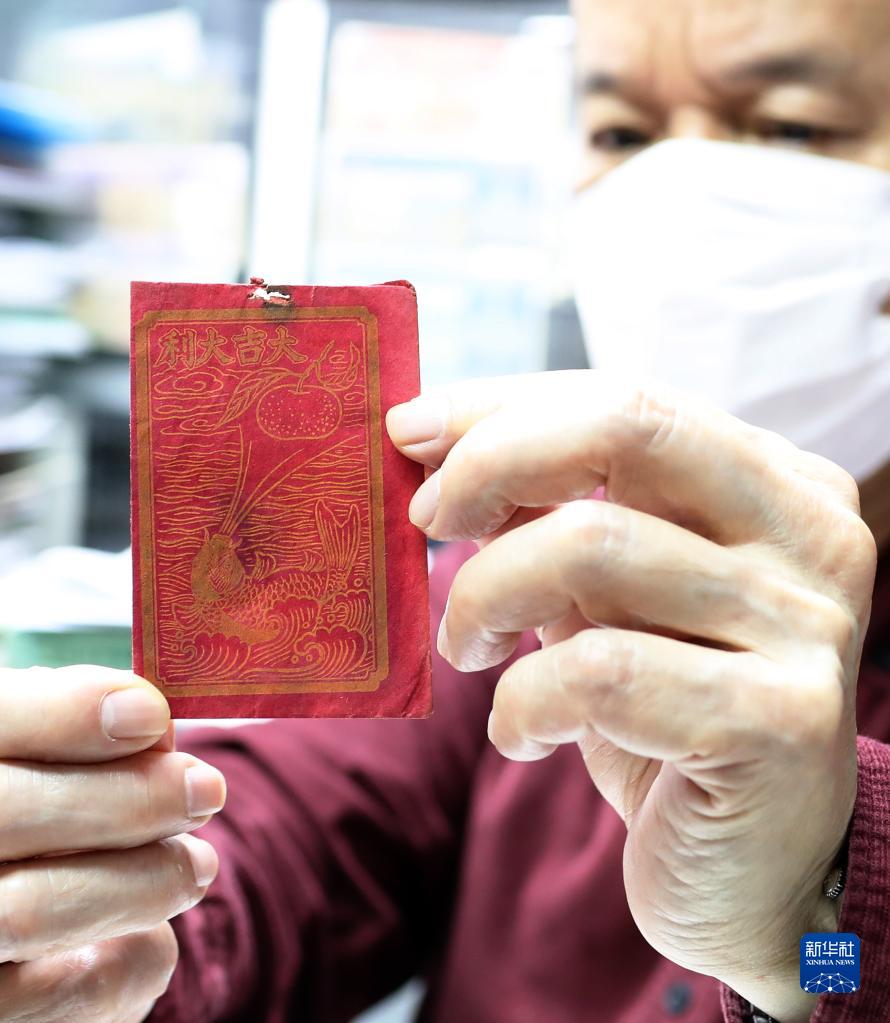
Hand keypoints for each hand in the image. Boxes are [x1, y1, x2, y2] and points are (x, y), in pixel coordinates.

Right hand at [0, 665, 225, 1022]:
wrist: (24, 954)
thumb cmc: (48, 830)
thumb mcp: (57, 766)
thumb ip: (89, 740)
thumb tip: (155, 728)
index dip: (66, 712)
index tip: (152, 716)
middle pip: (9, 811)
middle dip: (128, 799)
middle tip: (206, 790)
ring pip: (30, 909)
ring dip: (142, 881)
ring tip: (197, 866)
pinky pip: (66, 994)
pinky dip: (130, 959)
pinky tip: (152, 938)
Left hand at [388, 371, 876, 1021]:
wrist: (751, 871)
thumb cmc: (661, 716)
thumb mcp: (603, 598)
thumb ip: (549, 516)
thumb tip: (432, 441)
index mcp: (774, 484)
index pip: (624, 399)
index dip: (499, 406)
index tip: (408, 432)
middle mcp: (809, 536)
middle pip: (623, 428)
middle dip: (492, 463)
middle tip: (430, 523)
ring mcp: (806, 625)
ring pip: (591, 545)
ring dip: (486, 597)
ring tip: (468, 648)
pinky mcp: (782, 721)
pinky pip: (599, 673)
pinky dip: (522, 701)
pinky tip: (520, 733)